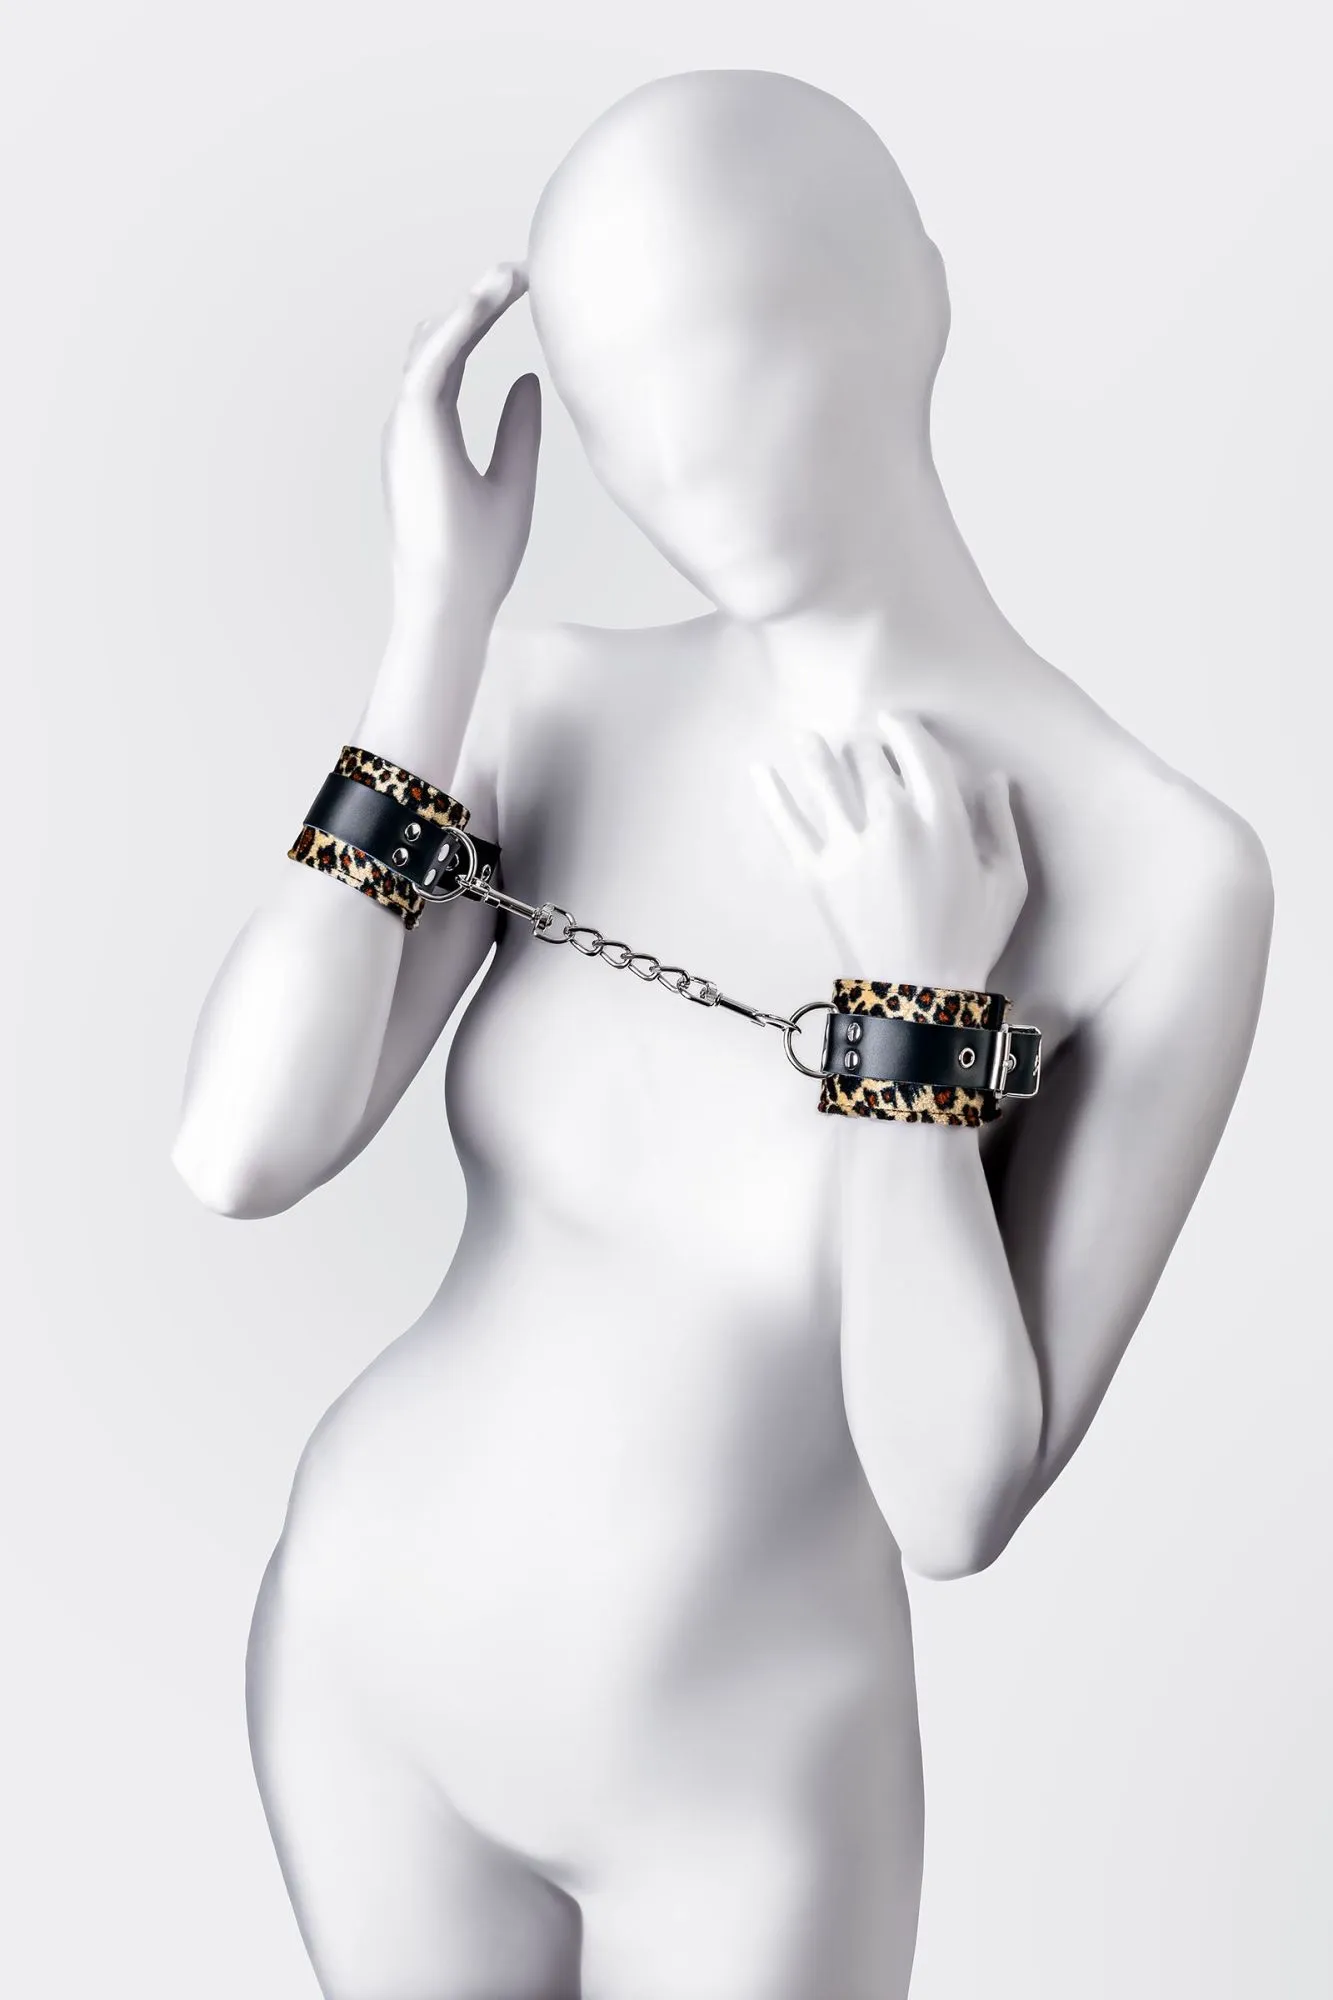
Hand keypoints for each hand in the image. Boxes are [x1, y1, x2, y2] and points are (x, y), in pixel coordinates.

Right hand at [380, 261, 541, 615]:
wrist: (454, 600)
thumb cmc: (480, 558)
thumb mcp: (513, 482)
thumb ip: (519, 432)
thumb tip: (529, 379)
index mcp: (432, 432)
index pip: (454, 359)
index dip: (481, 320)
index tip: (521, 289)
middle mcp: (411, 422)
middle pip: (439, 340)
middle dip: (477, 301)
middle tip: (520, 268)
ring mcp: (406, 425)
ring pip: (433, 344)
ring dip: (471, 305)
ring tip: (510, 273)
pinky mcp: (411, 430)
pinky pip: (430, 364)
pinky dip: (456, 329)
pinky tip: (486, 301)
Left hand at [750, 711, 1026, 989]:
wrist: (917, 996)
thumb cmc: (970, 938)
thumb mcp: (1007, 881)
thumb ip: (1000, 822)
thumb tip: (994, 777)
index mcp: (941, 818)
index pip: (916, 749)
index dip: (903, 728)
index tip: (895, 723)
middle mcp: (891, 822)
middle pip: (868, 759)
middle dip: (865, 746)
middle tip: (861, 745)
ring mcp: (848, 846)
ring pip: (825, 779)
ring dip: (816, 752)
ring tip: (807, 735)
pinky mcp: (816, 872)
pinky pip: (788, 823)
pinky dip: (772, 794)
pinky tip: (760, 770)